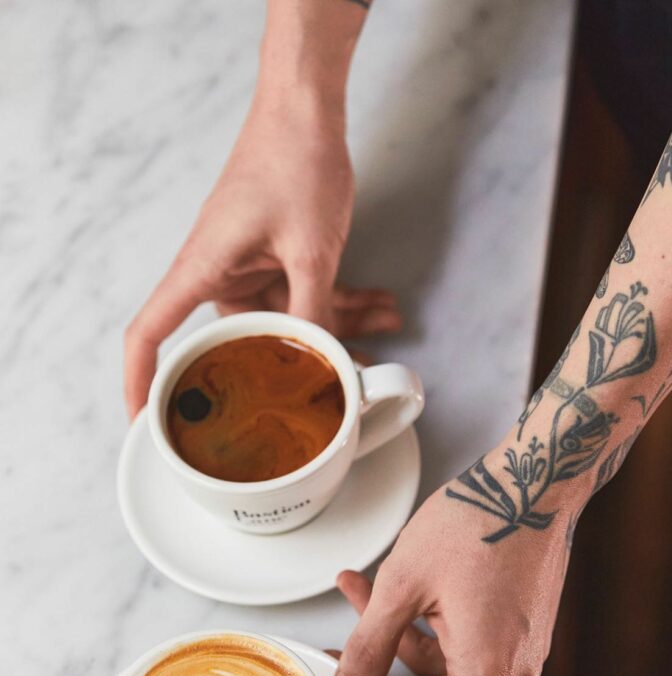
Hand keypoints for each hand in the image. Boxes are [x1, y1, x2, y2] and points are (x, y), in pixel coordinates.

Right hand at [124, 97, 399, 418]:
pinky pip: (304, 293)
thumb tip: (320, 364)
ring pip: (287, 318)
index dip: (142, 384)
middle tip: (342, 383)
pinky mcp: (276, 255)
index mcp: (202, 271)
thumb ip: (311, 312)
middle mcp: (217, 273)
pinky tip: (379, 306)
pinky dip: (340, 302)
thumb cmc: (292, 161)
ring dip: (336, 327)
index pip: (151, 335)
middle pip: (242, 339)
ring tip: (383, 331)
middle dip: (295, 359)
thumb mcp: (309, 251)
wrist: (308, 109)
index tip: (147, 423)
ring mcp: (248, 265)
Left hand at [335, 477, 577, 675]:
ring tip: (360, 591)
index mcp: (486, 670)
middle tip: (341, 648)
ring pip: (445, 669)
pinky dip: (429, 626)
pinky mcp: (518, 626)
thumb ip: (369, 643)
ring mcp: (518, 648)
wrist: (535, 480)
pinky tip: (393, 587)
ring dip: (400, 640)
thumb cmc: (479, 522)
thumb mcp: (404, 583)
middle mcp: (512, 669)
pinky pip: (465, 645)